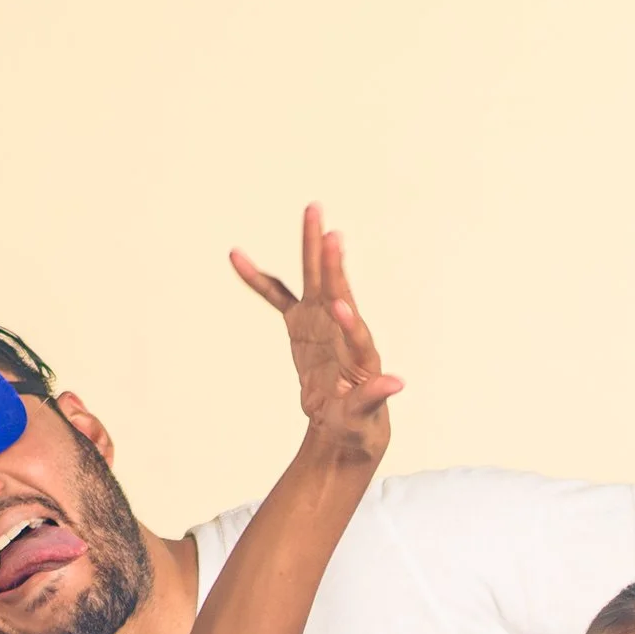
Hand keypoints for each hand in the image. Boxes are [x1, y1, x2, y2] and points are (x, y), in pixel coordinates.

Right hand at [229, 202, 402, 467]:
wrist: (345, 421)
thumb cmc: (359, 422)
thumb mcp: (365, 415)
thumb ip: (376, 396)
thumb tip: (398, 382)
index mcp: (361, 351)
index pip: (356, 331)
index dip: (348, 321)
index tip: (340, 306)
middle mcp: (343, 327)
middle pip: (338, 290)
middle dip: (333, 262)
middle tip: (331, 231)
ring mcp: (320, 320)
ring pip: (313, 279)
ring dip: (311, 246)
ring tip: (312, 211)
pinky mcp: (301, 322)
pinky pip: (276, 296)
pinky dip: (258, 279)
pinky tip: (237, 257)